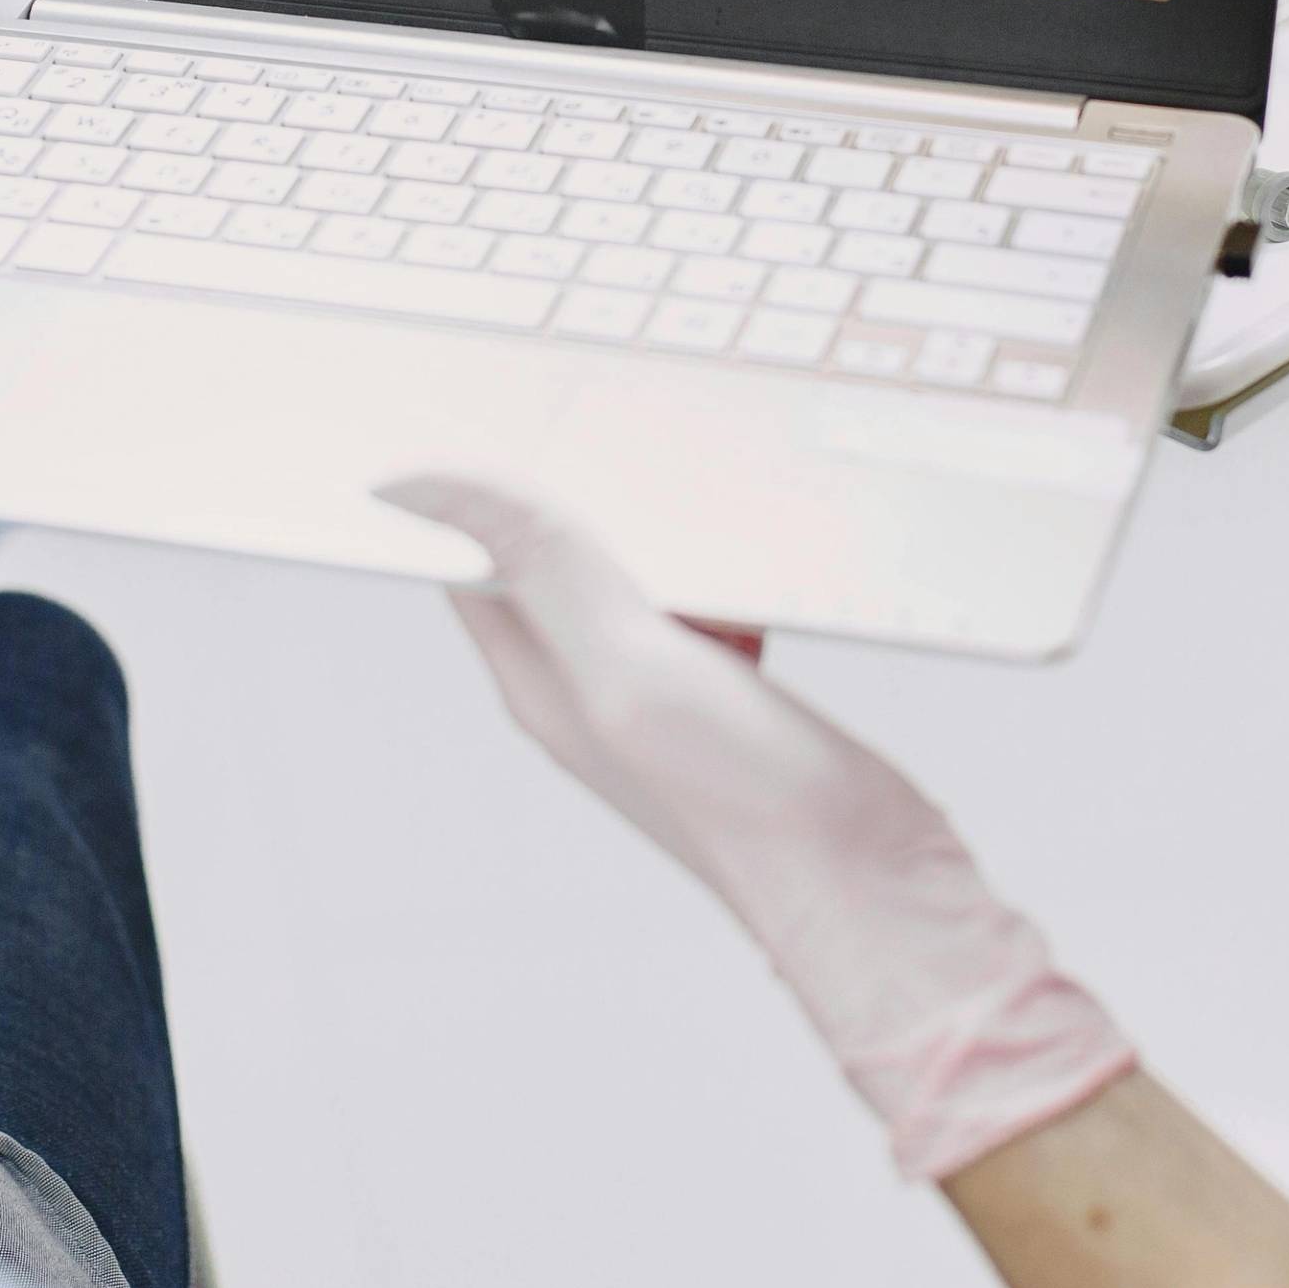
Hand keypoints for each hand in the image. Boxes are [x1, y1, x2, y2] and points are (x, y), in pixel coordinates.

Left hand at [383, 474, 1132, 1181]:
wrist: (870, 881)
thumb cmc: (743, 798)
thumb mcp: (626, 664)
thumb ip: (539, 567)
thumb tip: (418, 486)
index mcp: (540, 680)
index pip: (472, 562)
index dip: (472, 486)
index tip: (492, 406)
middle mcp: (591, 685)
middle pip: (557, 556)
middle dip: (581, 487)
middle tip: (610, 412)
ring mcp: (665, 691)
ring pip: (644, 572)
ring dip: (668, 527)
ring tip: (697, 476)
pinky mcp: (733, 689)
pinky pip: (714, 599)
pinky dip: (734, 566)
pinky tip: (767, 550)